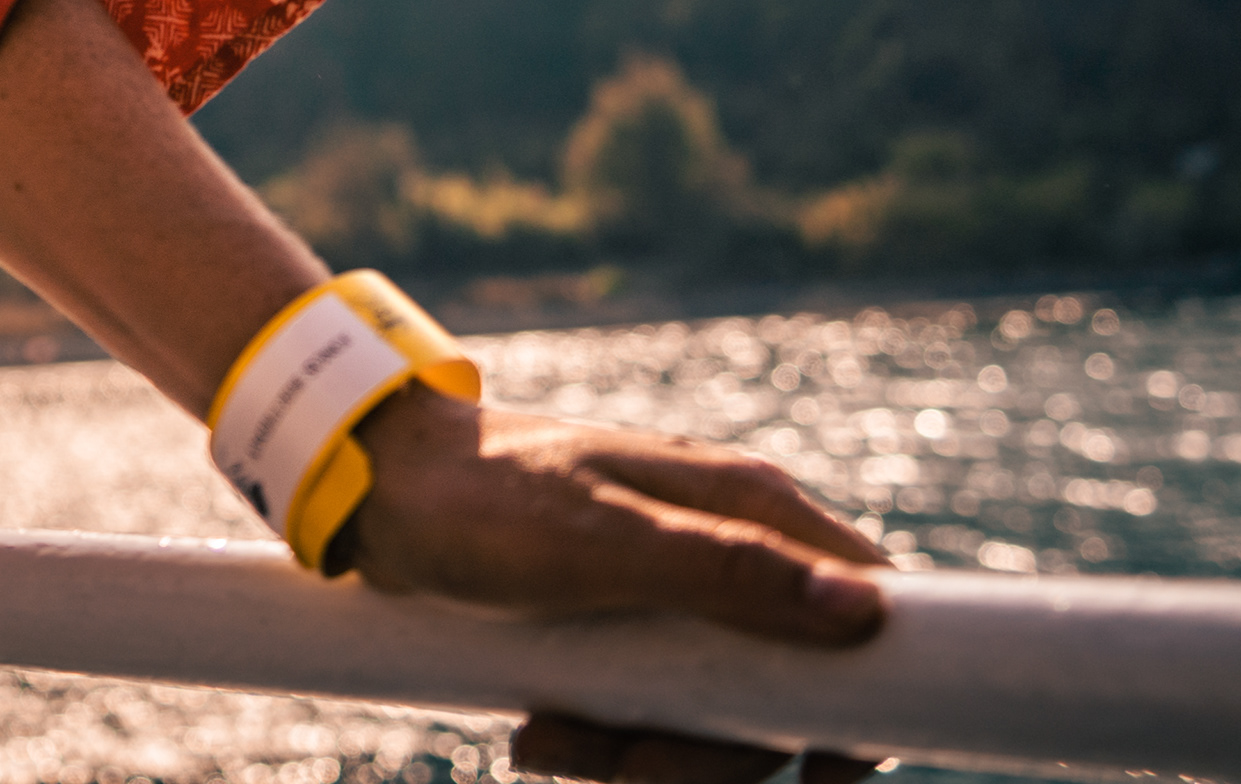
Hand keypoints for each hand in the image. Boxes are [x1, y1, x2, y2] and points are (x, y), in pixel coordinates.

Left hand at [332, 386, 892, 783]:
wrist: (374, 486)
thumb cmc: (479, 498)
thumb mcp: (599, 543)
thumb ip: (725, 574)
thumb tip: (861, 613)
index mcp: (747, 506)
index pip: (866, 604)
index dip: (863, 700)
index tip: (823, 771)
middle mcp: (727, 542)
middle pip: (782, 690)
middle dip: (710, 754)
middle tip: (624, 767)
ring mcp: (675, 584)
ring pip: (709, 711)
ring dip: (638, 755)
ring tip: (543, 742)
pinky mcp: (624, 619)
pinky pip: (646, 705)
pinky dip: (601, 736)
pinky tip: (537, 731)